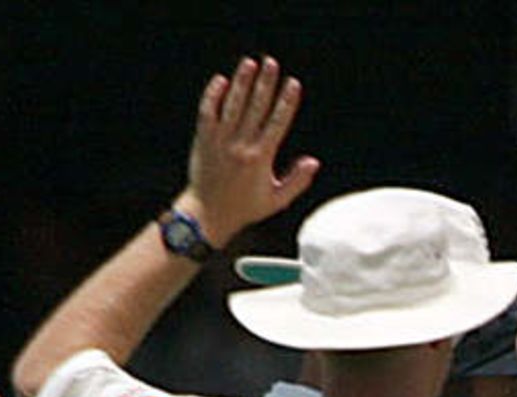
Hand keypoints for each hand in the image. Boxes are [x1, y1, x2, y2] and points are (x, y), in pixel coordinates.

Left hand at [178, 56, 319, 246]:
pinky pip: (208, 111)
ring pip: (233, 104)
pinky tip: (221, 80)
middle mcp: (240, 145)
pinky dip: (214, 95)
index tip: (293, 84)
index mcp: (261, 158)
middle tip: (272, 63)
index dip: (287, 101)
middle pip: (256, 107)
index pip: (277, 122)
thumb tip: (313, 161)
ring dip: (241, 82)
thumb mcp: (277, 200)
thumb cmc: (244, 208)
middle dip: (265, 83)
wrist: (208, 213)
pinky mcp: (203, 139)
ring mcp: (220, 140)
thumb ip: (297, 180)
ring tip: (249, 62)